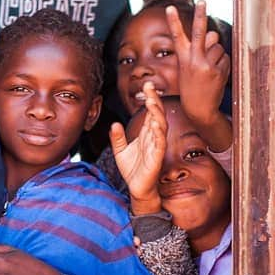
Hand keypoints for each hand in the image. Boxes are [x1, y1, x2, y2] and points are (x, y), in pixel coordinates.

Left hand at [110, 81, 165, 214]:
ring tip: (151, 101)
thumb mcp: (120, 151)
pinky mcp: (156, 158)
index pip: (150, 113)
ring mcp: (156, 148)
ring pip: (160, 126)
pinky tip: (154, 124)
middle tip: (150, 86)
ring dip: (156, 114)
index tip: (147, 85)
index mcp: (146, 135)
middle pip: (157, 115)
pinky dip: (157, 133)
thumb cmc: (133, 170)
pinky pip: (159, 144)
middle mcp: (153, 138)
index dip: (150, 99)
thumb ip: (117, 137)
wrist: (137, 189)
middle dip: (154, 100)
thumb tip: (115, 124)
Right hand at [166, 1, 231, 151]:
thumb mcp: (191, 67)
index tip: (170, 7)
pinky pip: (225, 58)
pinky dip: (223, 64)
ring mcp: (206, 65)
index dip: (173, 21)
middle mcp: (193, 60)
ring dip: (216, 54)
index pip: (177, 36)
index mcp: (183, 58)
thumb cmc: (193, 86)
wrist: (199, 109)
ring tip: (210, 69)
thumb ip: (202, 47)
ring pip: (218, 46)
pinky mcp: (218, 71)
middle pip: (199, 32)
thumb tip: (216, 33)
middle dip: (201, 14)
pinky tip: (216, 75)